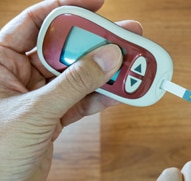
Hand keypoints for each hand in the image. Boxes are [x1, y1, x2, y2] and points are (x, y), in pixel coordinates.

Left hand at [0, 0, 141, 180]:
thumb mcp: (36, 110)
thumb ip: (74, 83)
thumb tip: (107, 57)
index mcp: (1, 61)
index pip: (38, 22)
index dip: (69, 9)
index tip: (99, 7)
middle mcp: (21, 74)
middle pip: (66, 49)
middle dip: (98, 44)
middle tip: (127, 37)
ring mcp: (41, 96)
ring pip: (79, 76)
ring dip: (107, 73)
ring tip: (134, 66)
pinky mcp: (55, 116)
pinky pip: (83, 100)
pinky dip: (104, 98)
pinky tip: (123, 92)